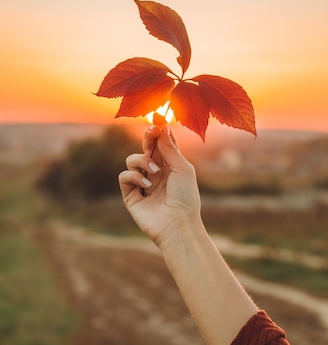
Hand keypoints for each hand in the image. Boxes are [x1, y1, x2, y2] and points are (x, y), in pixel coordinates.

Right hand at [118, 124, 201, 247]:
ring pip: (131, 159)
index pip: (162, 143)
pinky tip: (147, 185)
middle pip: (146, 147)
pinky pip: (124, 176)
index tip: (158, 120)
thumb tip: (161, 125)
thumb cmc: (185, 197)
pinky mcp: (131, 195)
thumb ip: (169, 147)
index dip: (159, 131)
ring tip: (154, 171)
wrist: (178, 224)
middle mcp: (156, 172)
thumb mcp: (181, 167)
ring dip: (142, 160)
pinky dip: (134, 176)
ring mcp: (142, 183)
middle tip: (152, 132)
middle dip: (148, 138)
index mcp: (171, 165)